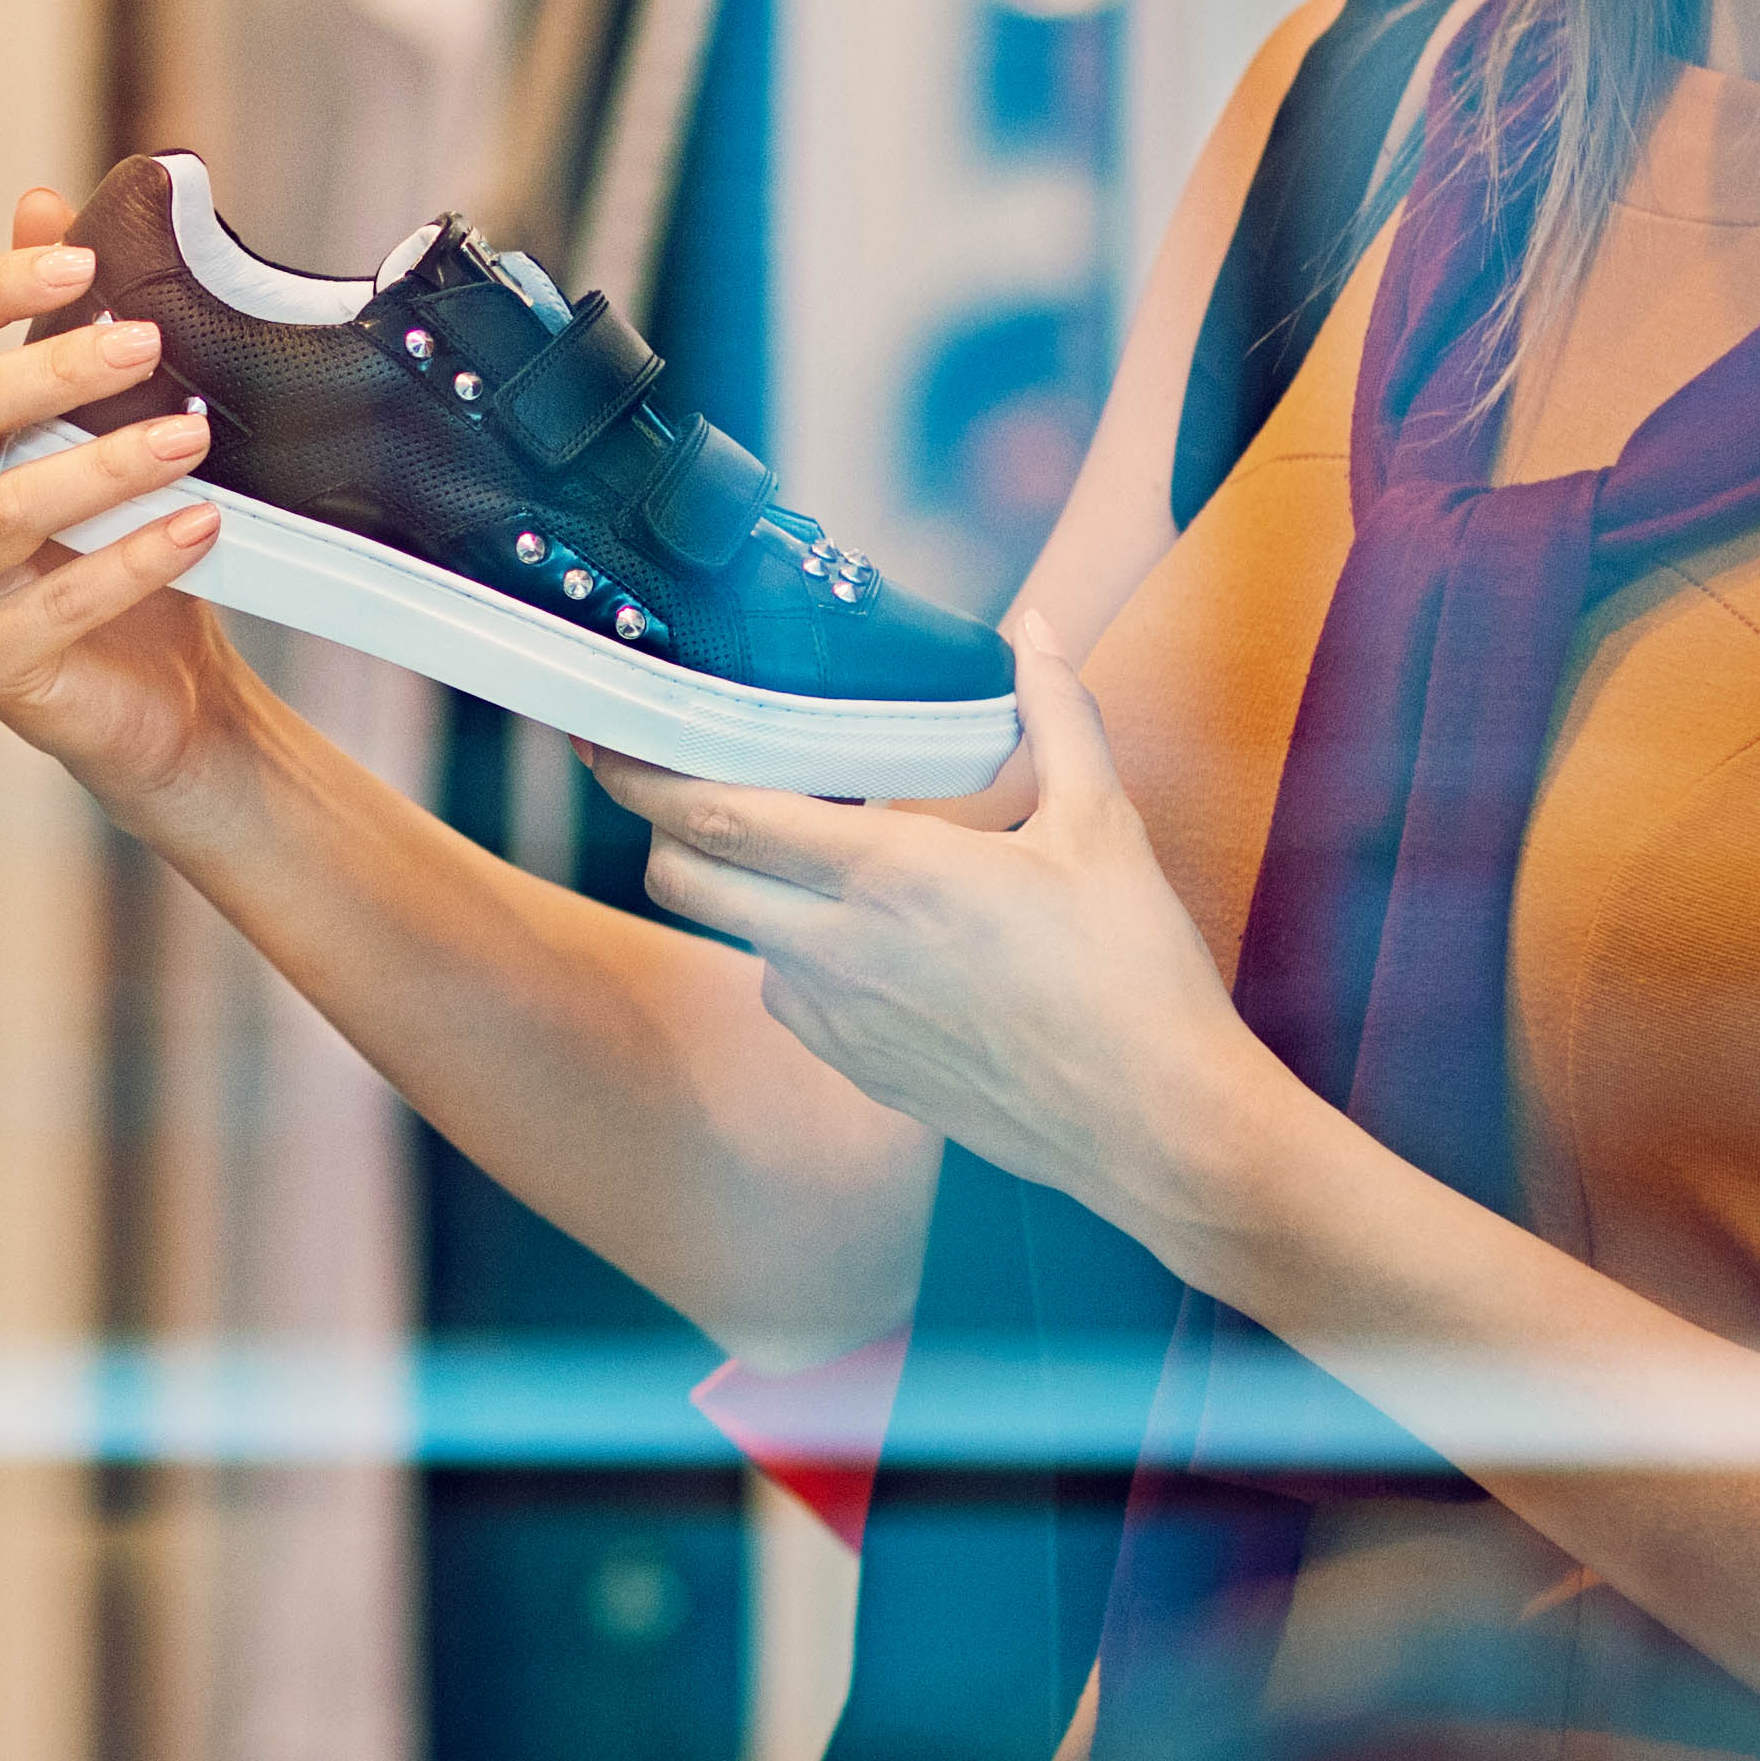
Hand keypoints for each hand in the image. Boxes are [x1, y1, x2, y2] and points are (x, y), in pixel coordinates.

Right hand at [0, 186, 243, 812]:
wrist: (157, 689)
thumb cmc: (114, 542)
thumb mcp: (91, 422)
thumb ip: (57, 322)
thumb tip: (43, 199)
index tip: (82, 259)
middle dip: (54, 368)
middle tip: (150, 341)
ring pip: (5, 506)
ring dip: (107, 463)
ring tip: (192, 437)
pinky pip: (56, 603)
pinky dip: (134, 558)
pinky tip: (199, 525)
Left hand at [596, 611, 1314, 1265]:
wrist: (1155, 1128)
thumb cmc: (1132, 979)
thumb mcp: (1102, 827)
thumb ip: (1056, 716)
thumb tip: (1039, 632)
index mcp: (886, 875)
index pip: (717, 816)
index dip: (643, 774)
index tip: (604, 739)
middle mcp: (836, 951)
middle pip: (684, 879)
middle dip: (666, 827)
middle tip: (689, 782)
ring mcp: (836, 1020)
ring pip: (734, 937)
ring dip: (743, 890)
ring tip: (808, 851)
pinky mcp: (855, 1069)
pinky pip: (787, 994)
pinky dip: (796, 951)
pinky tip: (868, 933)